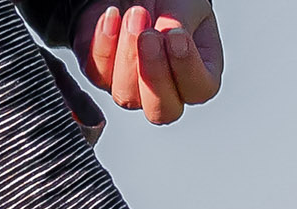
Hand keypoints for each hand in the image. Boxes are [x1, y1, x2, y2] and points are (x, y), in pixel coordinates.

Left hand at [71, 2, 222, 125]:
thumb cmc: (169, 1)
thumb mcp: (187, 6)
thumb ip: (182, 24)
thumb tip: (167, 33)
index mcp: (196, 74)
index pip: (198, 90)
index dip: (186, 68)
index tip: (177, 35)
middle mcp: (164, 89)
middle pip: (161, 110)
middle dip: (154, 74)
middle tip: (150, 35)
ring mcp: (131, 86)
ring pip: (126, 95)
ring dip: (127, 56)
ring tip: (133, 16)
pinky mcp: (101, 73)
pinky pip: (98, 72)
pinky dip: (104, 44)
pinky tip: (112, 16)